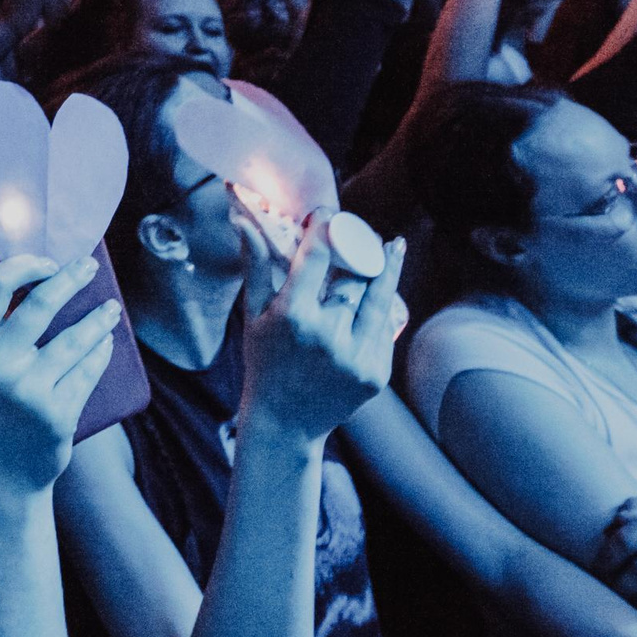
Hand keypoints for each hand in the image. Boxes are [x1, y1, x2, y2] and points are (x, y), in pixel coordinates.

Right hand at [0, 255, 118, 492]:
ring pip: (75, 338)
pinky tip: (106, 344)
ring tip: (111, 310)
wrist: (2, 472)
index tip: (50, 263)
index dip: (26, 264)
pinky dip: (101, 353)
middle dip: (72, 278)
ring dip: (99, 319)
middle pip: (42, 302)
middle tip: (90, 266)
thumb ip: (1, 327)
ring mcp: (27, 390)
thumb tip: (52, 278)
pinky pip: (88, 371)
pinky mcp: (57, 413)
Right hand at [232, 212, 403, 445]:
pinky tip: (382, 293)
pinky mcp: (377, 373)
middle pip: (355, 274)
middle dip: (359, 247)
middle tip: (360, 231)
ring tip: (394, 247)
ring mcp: (357, 356)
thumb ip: (255, 266)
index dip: (326, 227)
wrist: (286, 422)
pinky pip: (384, 329)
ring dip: (387, 268)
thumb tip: (243, 221)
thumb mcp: (253, 315)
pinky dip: (382, 309)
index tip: (327, 213)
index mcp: (293, 315)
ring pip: (379, 298)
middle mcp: (328, 334)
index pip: (318, 255)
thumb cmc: (264, 362)